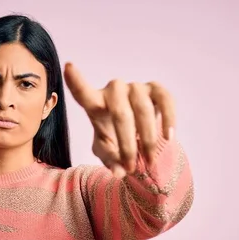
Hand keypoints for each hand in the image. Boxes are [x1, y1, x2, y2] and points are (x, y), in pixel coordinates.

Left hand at [64, 63, 175, 177]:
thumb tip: (119, 173)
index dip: (77, 81)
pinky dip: (168, 119)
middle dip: (128, 145)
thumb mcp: (108, 154)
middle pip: (120, 113)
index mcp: (95, 104)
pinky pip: (165, 100)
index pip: (84, 94)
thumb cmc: (116, 143)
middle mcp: (114, 90)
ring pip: (143, 109)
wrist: (139, 139)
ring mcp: (136, 87)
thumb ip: (111, 162)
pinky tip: (168, 137)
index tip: (69, 66)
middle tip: (132, 168)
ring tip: (149, 161)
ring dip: (147, 139)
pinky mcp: (156, 89)